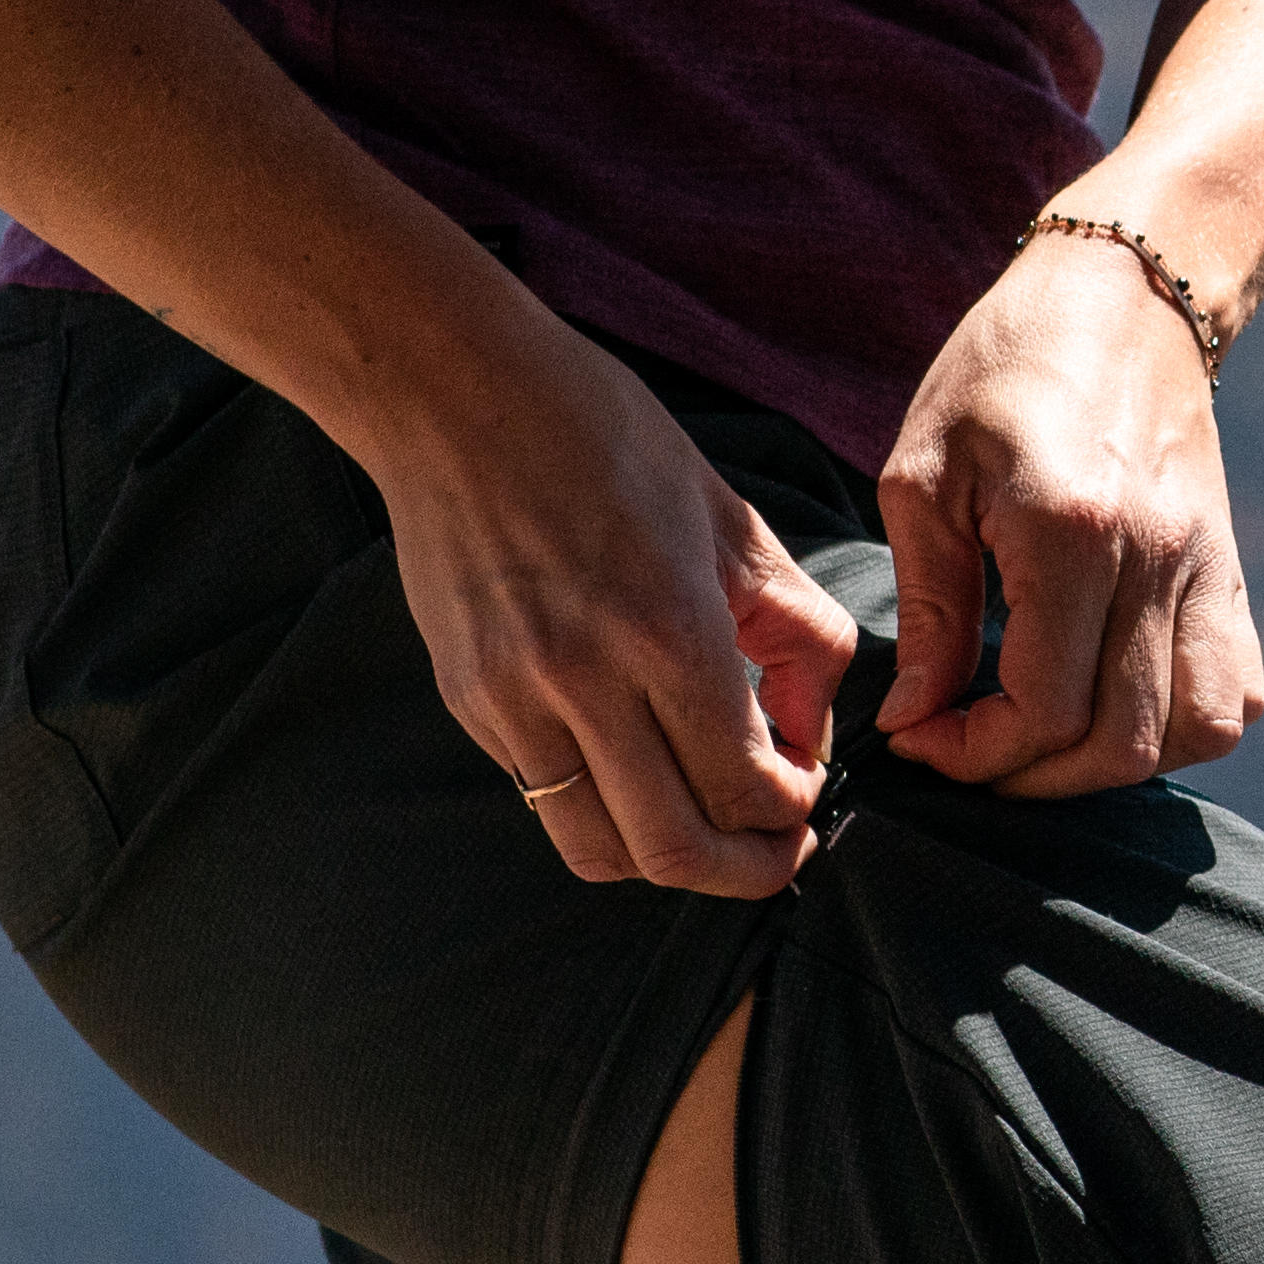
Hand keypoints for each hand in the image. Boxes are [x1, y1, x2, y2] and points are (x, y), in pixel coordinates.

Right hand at [379, 315, 854, 897]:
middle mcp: (582, 681)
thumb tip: (807, 731)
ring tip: (708, 822)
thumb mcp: (734, 522)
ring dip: (669, 858)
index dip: (793, 813)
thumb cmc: (606, 439)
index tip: (808, 788)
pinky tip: (638, 763)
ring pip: (601, 851)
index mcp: (666, 628)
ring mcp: (512, 700)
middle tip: (778, 846)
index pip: (745, 787)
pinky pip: (546, 800)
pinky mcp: (469, 702)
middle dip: (747, 869)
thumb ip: (797, 633)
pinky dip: (606, 809)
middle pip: (675, 850)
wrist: (454, 394)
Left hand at [879, 222, 1263, 797]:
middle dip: (1033, 776)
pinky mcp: (1231, 572)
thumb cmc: (1000, 374)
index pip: (1044, 707)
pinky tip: (1117, 705)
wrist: (1123, 296)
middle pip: (1120, 740)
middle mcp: (1156, 557)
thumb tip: (914, 722)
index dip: (974, 753)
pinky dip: (1183, 727)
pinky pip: (1237, 693)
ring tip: (1046, 739)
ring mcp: (1209, 567)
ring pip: (1197, 731)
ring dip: (1115, 763)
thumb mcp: (925, 475)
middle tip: (970, 752)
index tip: (921, 737)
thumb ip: (929, 609)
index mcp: (1072, 528)